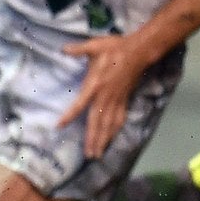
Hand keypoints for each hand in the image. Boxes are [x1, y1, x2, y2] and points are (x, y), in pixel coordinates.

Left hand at [57, 33, 149, 158]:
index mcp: (95, 84)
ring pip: (109, 124)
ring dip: (104, 139)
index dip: (70, 115)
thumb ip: (78, 49)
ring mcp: (116, 100)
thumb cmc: (115, 48)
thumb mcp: (95, 45)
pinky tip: (111, 139)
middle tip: (88, 155)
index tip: (60, 125)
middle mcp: (106, 96)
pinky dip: (115, 130)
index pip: (80, 103)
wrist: (139, 51)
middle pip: (97, 121)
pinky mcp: (124, 99)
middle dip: (93, 139)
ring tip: (97, 154)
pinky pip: (119, 118)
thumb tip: (63, 48)